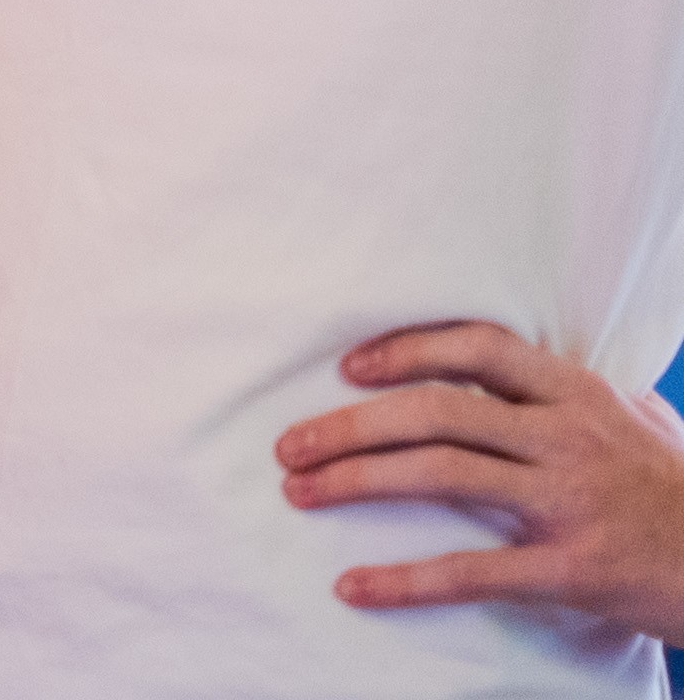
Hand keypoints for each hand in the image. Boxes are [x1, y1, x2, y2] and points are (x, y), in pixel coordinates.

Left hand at [279, 320, 683, 639]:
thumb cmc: (683, 492)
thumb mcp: (642, 424)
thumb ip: (580, 394)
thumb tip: (524, 364)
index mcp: (580, 396)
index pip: (479, 347)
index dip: (406, 348)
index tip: (346, 367)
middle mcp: (568, 438)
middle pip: (437, 411)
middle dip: (351, 425)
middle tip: (290, 445)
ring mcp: (570, 502)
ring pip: (441, 475)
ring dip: (356, 482)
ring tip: (299, 492)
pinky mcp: (573, 568)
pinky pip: (473, 571)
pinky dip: (406, 581)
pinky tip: (355, 586)